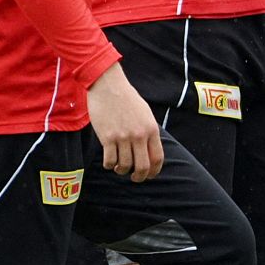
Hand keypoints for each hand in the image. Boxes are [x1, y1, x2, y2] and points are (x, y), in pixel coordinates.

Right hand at [86, 63, 163, 182]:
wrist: (109, 86)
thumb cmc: (127, 99)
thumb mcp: (145, 114)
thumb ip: (148, 132)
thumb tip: (149, 151)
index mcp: (151, 129)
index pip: (157, 158)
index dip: (155, 171)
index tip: (150, 176)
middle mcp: (139, 135)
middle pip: (143, 167)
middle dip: (139, 177)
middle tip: (134, 178)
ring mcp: (123, 137)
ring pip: (124, 166)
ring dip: (121, 170)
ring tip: (119, 167)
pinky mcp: (107, 138)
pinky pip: (109, 161)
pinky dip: (109, 165)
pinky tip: (109, 161)